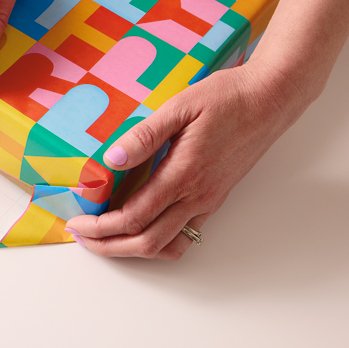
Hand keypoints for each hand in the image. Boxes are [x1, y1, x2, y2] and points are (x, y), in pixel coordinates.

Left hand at [65, 63, 304, 260]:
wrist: (270, 99)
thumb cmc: (226, 98)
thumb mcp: (180, 107)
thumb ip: (144, 136)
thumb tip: (111, 159)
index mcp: (183, 175)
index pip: (133, 217)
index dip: (101, 227)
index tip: (78, 224)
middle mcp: (197, 197)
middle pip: (146, 242)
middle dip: (109, 246)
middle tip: (82, 238)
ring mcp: (208, 202)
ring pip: (167, 246)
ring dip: (133, 249)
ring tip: (106, 238)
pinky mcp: (215, 200)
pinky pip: (186, 237)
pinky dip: (159, 243)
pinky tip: (142, 230)